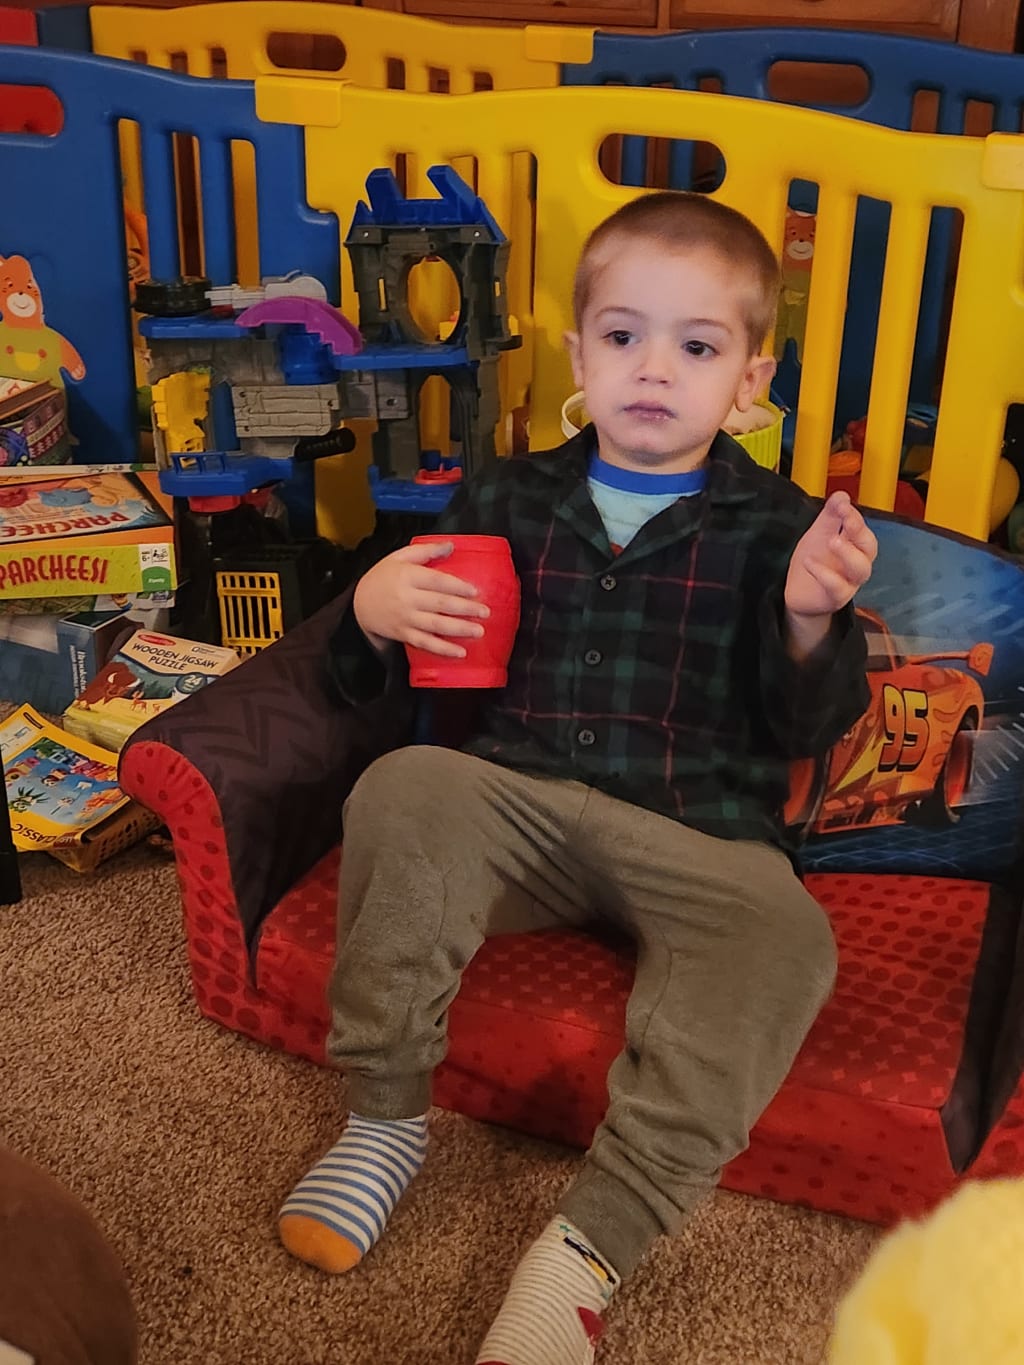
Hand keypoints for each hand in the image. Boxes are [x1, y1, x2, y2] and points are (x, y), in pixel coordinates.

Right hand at [353, 540, 489, 657]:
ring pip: (435, 626)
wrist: (358, 604)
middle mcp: (407, 598)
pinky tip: (460, 653)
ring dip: (459, 630)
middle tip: (485, 612)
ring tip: (479, 632)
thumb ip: (426, 550)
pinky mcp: (403, 634)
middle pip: (440, 604)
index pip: (436, 581)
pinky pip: (425, 644)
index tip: (475, 591)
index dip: (457, 586)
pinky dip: (442, 649)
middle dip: (465, 609)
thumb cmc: (382, 577)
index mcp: (408, 576)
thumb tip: (451, 546)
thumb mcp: (399, 557)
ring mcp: (405, 619)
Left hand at [784, 491, 876, 658]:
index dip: (854, 516)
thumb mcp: (819, 534)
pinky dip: (824, 574)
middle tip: (846, 519)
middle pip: (870, 548)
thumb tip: (842, 494)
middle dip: (859, 532)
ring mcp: (849, 582)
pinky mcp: (836, 598)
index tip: (842, 505)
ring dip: (848, 553)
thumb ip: (830, 515)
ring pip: (861, 569)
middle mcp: (857, 563)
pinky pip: (837, 588)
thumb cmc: (815, 561)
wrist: (799, 594)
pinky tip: (809, 562)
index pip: (862, 529)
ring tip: (832, 541)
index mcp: (855, 545)